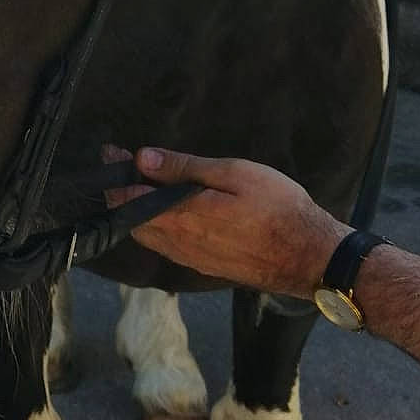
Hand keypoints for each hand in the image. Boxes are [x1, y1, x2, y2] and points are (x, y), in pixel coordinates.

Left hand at [103, 145, 351, 297]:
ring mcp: (189, 258)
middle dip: (122, 191)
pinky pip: (166, 245)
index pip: (127, 199)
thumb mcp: (233, 175)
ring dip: (137, 210)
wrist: (309, 256)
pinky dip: (155, 225)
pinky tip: (166, 210)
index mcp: (180, 218)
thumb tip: (143, 159)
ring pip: (148, 234)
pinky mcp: (203, 266)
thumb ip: (185, 168)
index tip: (110, 153)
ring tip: (142, 182)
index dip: (114, 175)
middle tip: (124, 164)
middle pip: (131, 219)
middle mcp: (177, 243)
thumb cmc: (277, 208)